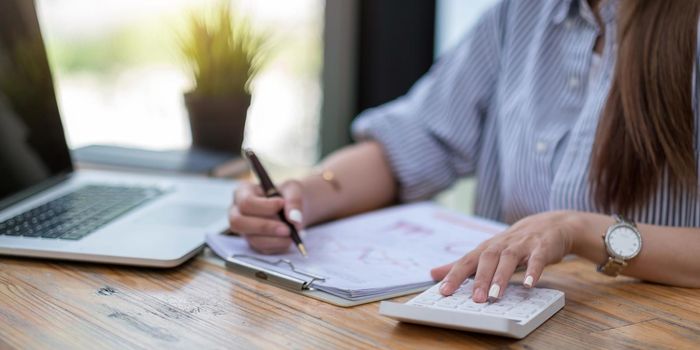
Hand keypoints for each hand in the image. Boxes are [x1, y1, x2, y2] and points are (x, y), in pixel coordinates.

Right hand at [228, 180, 304, 253]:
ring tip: (291, 234)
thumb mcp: (293, 189)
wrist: (293, 208)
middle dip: (265, 227)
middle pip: (239, 223)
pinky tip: (288, 239)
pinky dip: (278, 246)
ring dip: (275, 239)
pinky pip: (262, 249)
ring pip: (252, 239)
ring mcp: (245, 230)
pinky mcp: (254, 243)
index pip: (246, 202)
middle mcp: (238, 212)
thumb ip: (294, 201)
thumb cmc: (287, 194)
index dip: (265, 206)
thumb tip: (294, 219)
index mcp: (243, 193)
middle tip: (287, 228)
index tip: (282, 204)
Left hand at [430, 211, 581, 301]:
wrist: (550, 224)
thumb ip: (463, 264)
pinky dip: (532, 271)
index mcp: (487, 248)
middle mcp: (501, 244)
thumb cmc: (513, 242)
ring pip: (509, 259)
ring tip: (496, 295)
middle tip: (475, 299)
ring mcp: (522, 245)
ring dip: (502, 276)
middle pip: (487, 259)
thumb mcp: (487, 251)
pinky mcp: (542, 247)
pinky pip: (537, 259)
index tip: (444, 291)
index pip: (467, 261)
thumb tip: (433, 273)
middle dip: (480, 279)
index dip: (454, 275)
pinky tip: (529, 284)